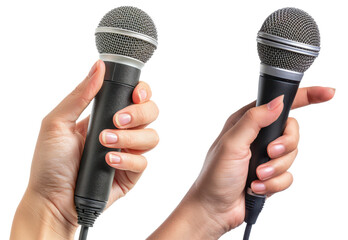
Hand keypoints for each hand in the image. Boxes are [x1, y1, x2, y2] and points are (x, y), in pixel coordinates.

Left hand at [10, 60, 158, 239]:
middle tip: (118, 120)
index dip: (142, 92)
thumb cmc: (50, 163)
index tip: (136, 94)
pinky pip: (143, 162)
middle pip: (151, 113)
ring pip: (152, 137)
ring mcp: (128, 152)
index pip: (135, 96)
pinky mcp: (132, 173)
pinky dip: (127, 160)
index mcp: (105, 115)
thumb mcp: (56, 122)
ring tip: (106, 142)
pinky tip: (109, 162)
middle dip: (139, 113)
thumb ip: (79, 94)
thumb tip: (98, 67)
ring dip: (130, 138)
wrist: (53, 199)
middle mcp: (121, 131)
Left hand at [148, 86, 334, 239]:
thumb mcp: (231, 143)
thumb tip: (278, 103)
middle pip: (291, 131)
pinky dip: (273, 184)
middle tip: (269, 154)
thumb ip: (254, 120)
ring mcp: (264, 156)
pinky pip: (287, 176)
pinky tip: (256, 187)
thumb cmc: (214, 176)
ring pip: (291, 156)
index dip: (305, 97)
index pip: (280, 104)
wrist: (214, 208)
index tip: (327, 93)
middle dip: (284, 146)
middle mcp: (258, 137)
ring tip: (256, 176)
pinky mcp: (270, 174)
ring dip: (274, 169)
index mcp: (246, 122)